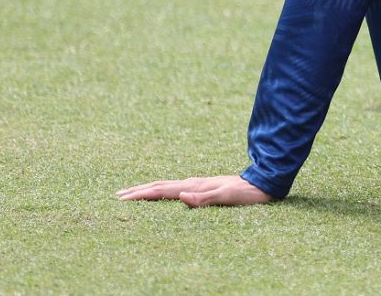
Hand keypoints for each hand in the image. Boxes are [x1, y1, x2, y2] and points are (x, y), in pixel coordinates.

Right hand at [115, 174, 272, 207]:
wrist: (263, 182)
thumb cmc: (246, 193)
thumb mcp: (227, 197)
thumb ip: (204, 198)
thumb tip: (180, 196)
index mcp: (194, 186)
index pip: (161, 191)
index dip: (141, 195)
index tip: (121, 198)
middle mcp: (193, 182)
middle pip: (159, 185)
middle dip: (138, 190)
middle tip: (117, 194)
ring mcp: (197, 183)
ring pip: (166, 185)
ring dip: (147, 189)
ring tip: (132, 192)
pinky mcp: (203, 186)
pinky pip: (175, 188)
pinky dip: (161, 190)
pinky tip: (162, 193)